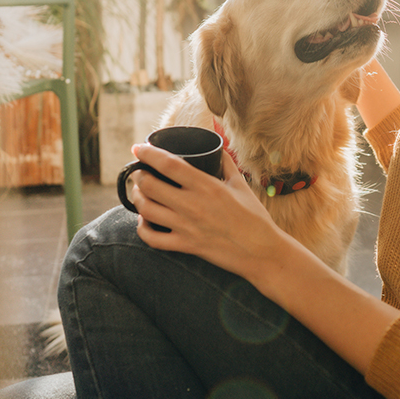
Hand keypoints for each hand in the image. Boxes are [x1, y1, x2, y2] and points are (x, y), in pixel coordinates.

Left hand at [126, 143, 290, 279]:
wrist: (262, 251)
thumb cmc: (254, 217)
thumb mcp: (241, 185)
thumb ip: (227, 164)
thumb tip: (217, 147)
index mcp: (207, 186)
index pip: (169, 164)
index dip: (148, 153)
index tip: (138, 148)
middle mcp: (193, 205)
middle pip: (150, 185)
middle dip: (138, 176)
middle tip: (139, 173)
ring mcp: (187, 227)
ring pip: (147, 210)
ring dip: (137, 198)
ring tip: (139, 193)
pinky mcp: (186, 246)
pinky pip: (152, 239)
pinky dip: (143, 228)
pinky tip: (145, 221)